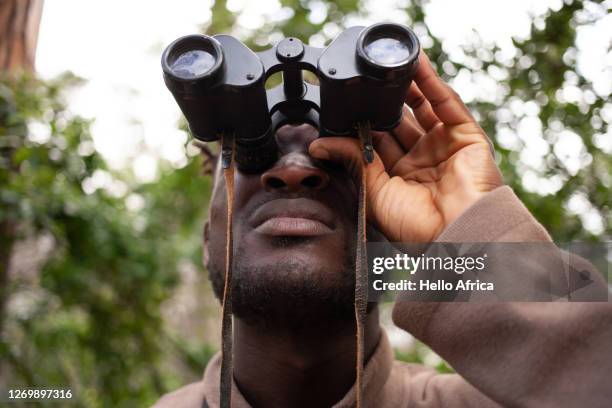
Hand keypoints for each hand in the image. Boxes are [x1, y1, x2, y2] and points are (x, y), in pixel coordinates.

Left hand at [309, 52, 502, 241]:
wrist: (459, 233)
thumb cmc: (417, 226)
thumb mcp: (374, 192)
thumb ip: (352, 161)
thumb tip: (318, 145)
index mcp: (399, 179)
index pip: (377, 143)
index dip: (361, 126)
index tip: (342, 108)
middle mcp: (422, 161)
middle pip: (398, 123)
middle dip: (380, 104)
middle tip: (362, 83)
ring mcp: (444, 146)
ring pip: (422, 108)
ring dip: (405, 86)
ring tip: (385, 63)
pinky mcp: (465, 136)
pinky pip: (446, 103)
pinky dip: (430, 82)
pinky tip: (413, 64)